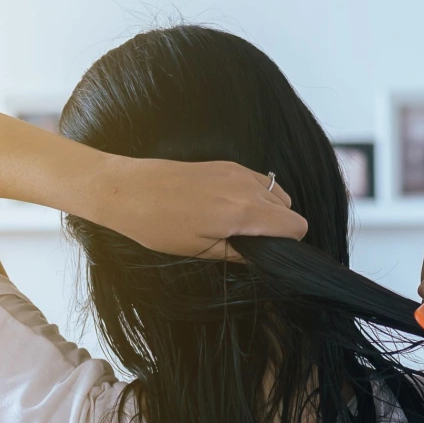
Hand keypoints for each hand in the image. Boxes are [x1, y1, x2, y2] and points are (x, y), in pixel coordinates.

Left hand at [94, 156, 307, 259]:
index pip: (295, 226)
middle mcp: (247, 186)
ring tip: (240, 227)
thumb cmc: (158, 224)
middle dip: (279, 229)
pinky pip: (259, 181)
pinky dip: (257, 197)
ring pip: (277, 194)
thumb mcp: (200, 249)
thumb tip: (264, 258)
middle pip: (290, 209)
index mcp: (244, 211)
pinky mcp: (227, 164)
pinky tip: (230, 209)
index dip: (289, 244)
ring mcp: (238, 171)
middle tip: (250, 244)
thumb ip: (240, 253)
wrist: (128, 189)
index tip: (269, 253)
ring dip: (269, 212)